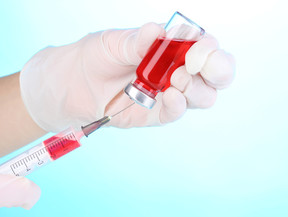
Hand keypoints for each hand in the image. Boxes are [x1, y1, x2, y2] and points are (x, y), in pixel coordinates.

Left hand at [20, 23, 234, 131]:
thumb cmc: (94, 57)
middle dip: (218, 70)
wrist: (71, 85)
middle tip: (198, 66)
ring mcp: (167, 94)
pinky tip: (169, 95)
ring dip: (196, 88)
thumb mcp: (114, 43)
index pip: (206, 48)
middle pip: (216, 75)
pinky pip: (176, 112)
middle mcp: (175, 71)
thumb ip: (138, 41)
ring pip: (203, 97)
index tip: (195, 50)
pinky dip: (179, 105)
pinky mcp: (154, 114)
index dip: (210, 49)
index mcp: (171, 49)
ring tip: (173, 81)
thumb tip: (161, 30)